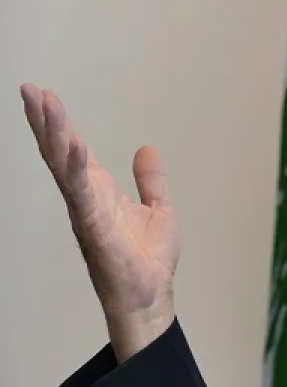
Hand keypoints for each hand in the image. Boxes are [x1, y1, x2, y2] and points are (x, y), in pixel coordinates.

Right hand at [20, 85, 179, 360]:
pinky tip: (76, 146)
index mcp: (98, 191)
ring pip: (65, 168)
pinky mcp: (95, 230)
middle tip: (29, 89)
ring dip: (55, 136)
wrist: (151, 297)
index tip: (41, 94)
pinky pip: (83, 196)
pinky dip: (79, 170)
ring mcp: (87, 213)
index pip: (72, 151)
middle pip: (59, 153)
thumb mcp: (158, 209)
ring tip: (44, 104)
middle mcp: (85, 199)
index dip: (57, 124)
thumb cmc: (147, 260)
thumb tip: (148, 149)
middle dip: (44, 121)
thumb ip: (151, 180)